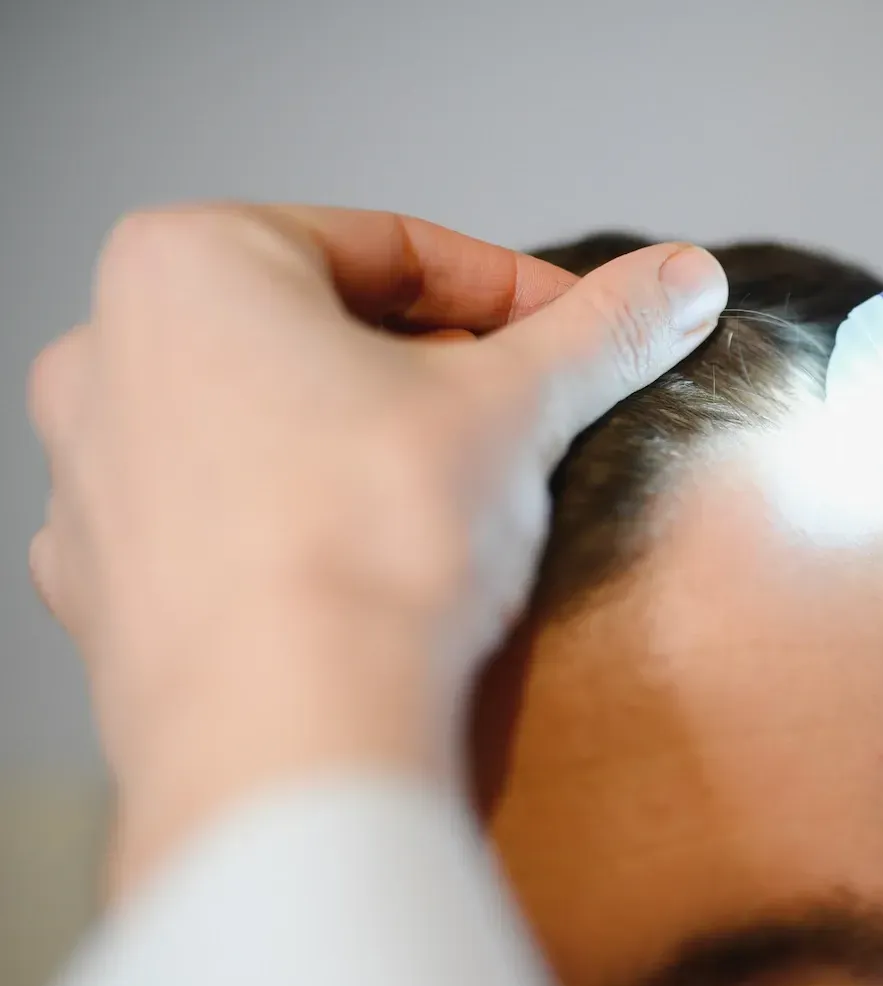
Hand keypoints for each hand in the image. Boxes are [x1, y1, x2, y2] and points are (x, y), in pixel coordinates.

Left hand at [27, 205, 726, 895]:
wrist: (291, 737)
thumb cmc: (370, 546)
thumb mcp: (519, 406)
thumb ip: (604, 328)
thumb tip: (684, 278)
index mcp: (188, 266)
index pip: (391, 248)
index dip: (510, 291)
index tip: (578, 335)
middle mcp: (109, 355)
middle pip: (321, 333)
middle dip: (436, 370)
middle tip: (526, 418)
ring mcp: (93, 480)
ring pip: (268, 427)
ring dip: (367, 445)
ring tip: (461, 502)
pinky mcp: (106, 590)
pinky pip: (228, 525)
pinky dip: (304, 528)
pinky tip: (381, 575)